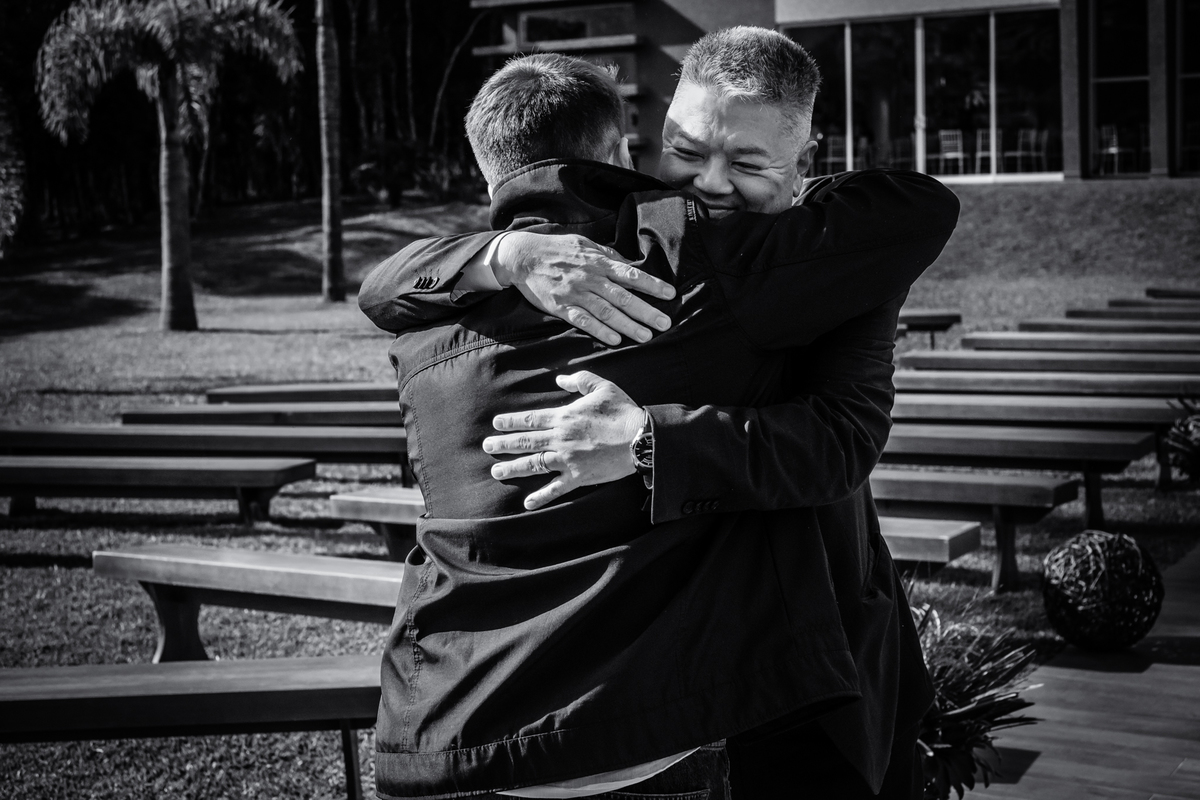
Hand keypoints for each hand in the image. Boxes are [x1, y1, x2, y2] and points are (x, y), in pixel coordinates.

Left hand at [483, 371, 645, 509]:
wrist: (641, 439)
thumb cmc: (623, 412)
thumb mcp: (602, 387)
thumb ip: (579, 380)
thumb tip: (561, 378)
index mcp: (564, 417)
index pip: (531, 419)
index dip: (511, 422)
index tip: (496, 424)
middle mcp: (561, 439)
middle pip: (526, 442)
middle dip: (503, 444)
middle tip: (486, 447)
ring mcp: (568, 460)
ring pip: (533, 465)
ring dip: (513, 468)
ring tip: (496, 471)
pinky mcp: (579, 477)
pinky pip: (556, 489)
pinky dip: (541, 496)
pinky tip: (527, 502)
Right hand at [494, 231, 675, 345]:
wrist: (524, 257)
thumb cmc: (558, 249)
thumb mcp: (585, 244)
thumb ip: (608, 255)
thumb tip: (630, 264)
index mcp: (599, 262)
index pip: (631, 274)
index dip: (652, 284)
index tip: (670, 294)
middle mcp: (590, 278)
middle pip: (623, 297)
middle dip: (646, 311)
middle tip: (665, 324)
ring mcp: (575, 293)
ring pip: (606, 312)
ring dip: (628, 325)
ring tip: (646, 337)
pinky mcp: (561, 307)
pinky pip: (583, 321)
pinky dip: (599, 331)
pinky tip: (615, 340)